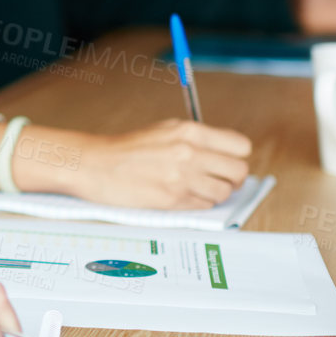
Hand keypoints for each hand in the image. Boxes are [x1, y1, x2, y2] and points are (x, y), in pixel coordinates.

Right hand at [72, 119, 251, 208]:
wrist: (94, 164)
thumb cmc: (127, 149)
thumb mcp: (165, 130)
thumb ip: (196, 139)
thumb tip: (226, 154)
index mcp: (189, 131)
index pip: (241, 146)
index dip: (236, 155)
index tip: (226, 160)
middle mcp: (190, 153)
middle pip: (239, 172)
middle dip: (231, 177)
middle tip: (217, 178)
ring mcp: (182, 178)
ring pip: (224, 192)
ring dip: (214, 192)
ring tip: (195, 187)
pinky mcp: (173, 200)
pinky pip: (204, 206)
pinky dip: (197, 203)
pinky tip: (181, 195)